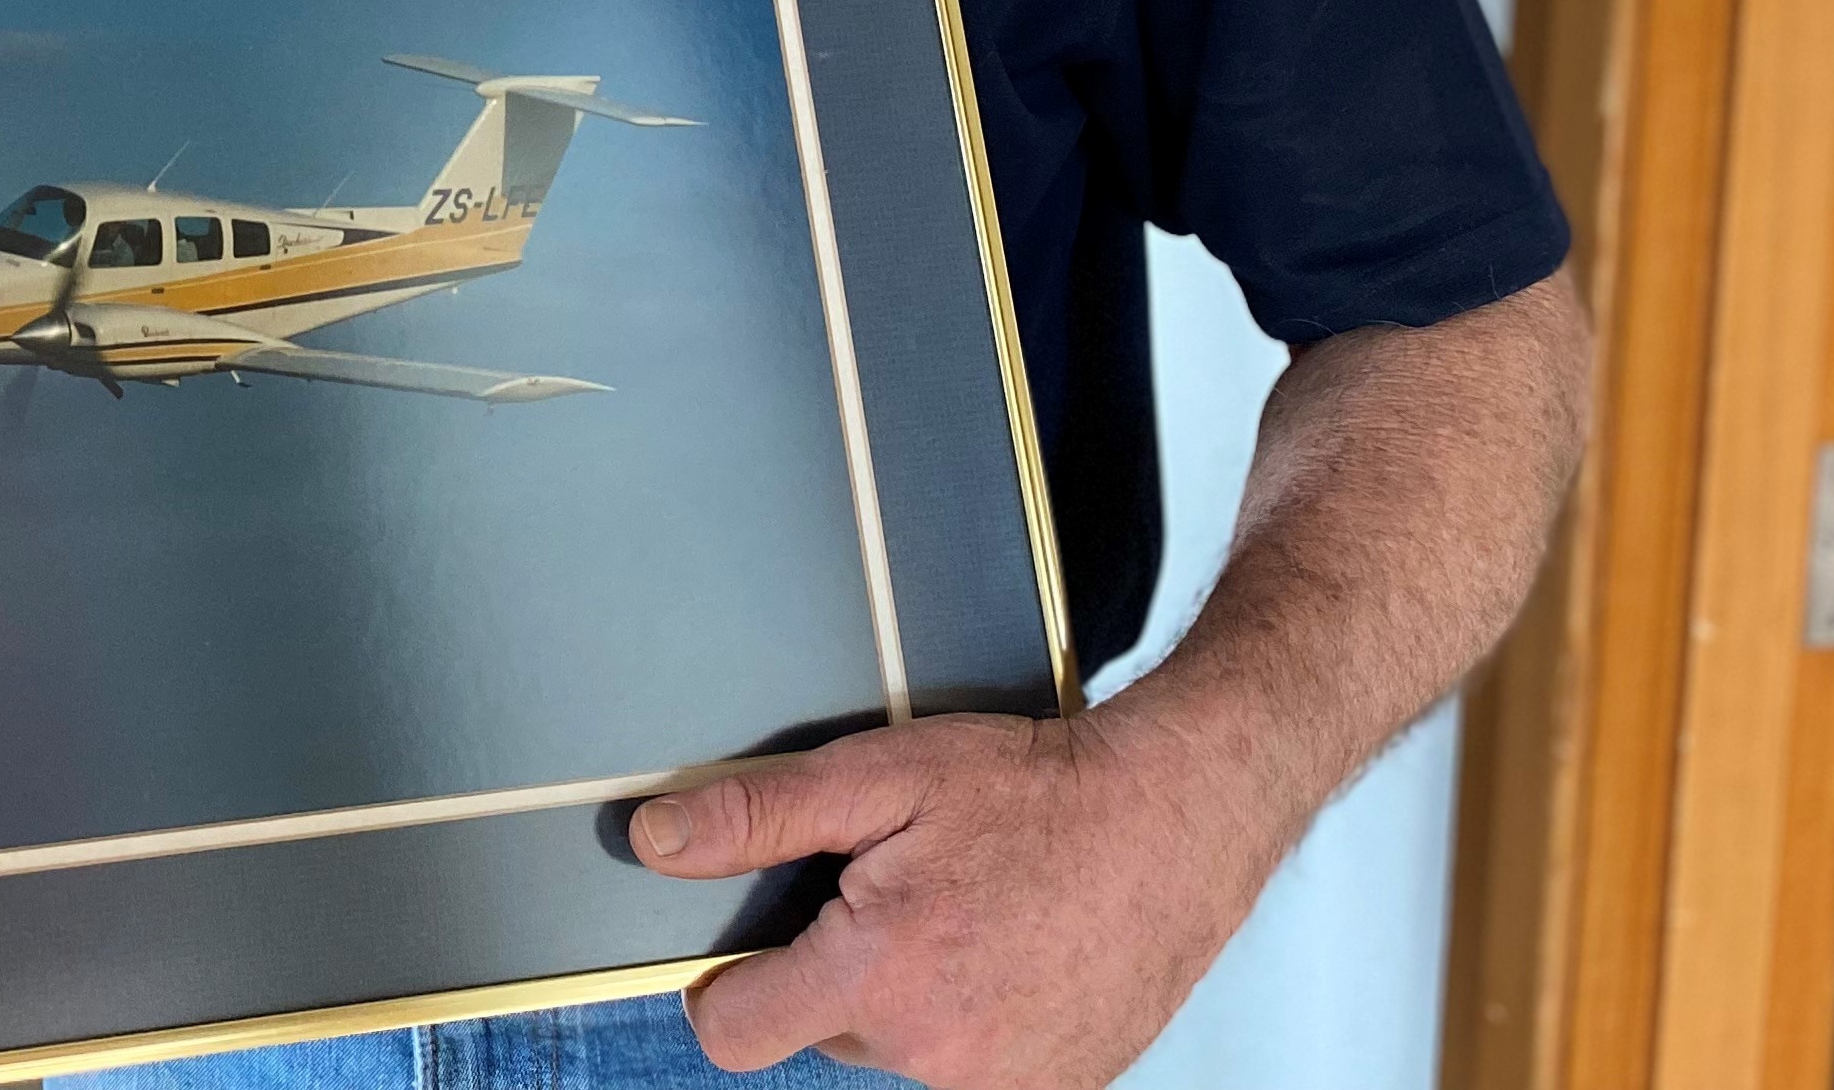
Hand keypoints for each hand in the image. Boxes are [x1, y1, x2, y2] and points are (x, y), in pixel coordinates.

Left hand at [628, 702, 1287, 1087]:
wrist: (1177, 818)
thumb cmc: (1036, 791)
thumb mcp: (880, 776)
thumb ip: (758, 817)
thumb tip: (656, 842)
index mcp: (876, 980)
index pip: (732, 1031)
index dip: (727, 983)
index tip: (757, 943)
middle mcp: (934, 1058)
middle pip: (824, 1032)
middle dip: (839, 970)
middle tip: (898, 891)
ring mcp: (1003, 1087)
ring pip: (901, 1051)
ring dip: (911, 998)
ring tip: (965, 914)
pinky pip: (974, 1070)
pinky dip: (978, 1020)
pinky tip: (1011, 952)